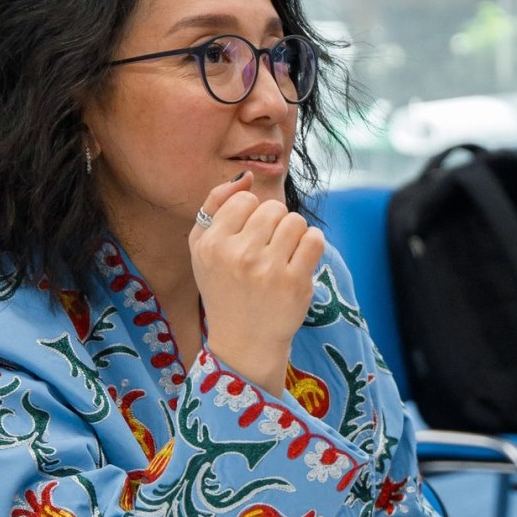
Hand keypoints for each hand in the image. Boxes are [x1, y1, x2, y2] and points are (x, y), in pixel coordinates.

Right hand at [190, 172, 325, 396]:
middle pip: (273, 209)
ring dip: (295, 234)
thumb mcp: (202, 248)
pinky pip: (314, 240)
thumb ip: (216, 205)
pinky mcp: (295, 283)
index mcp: (211, 244)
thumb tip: (245, 176)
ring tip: (284, 254)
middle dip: (276, 224)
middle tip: (269, 249)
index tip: (249, 238)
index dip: (252, 216)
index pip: (245, 201)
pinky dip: (312, 244)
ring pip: (296, 221)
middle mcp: (237, 255)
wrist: (243, 341)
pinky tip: (301, 258)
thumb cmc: (223, 288)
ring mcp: (268, 270)